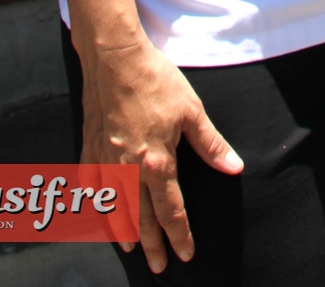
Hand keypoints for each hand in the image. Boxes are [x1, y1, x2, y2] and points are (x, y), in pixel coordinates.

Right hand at [80, 36, 242, 273]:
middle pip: (141, 219)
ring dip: (123, 231)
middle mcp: (128, 169)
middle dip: (152, 245)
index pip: (170, 210)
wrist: (115, 58)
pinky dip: (95, 203)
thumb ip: (211, 145)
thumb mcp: (191, 111)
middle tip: (157, 266)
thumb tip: (234, 167)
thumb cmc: (155, 81)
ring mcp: (105, 160)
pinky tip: (97, 211)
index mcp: (156, 163)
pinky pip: (90, 185)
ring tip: (130, 248)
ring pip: (113, 207)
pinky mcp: (89, 146)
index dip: (180, 235)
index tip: (186, 254)